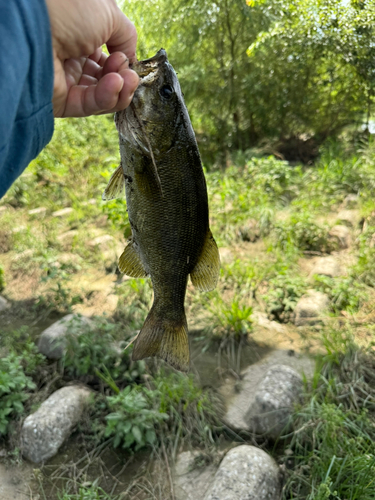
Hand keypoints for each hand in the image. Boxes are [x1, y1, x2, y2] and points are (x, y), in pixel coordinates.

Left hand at [45, 0, 138, 117]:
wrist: (35, 22)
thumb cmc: (68, 8)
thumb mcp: (109, 13)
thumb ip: (126, 37)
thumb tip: (131, 59)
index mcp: (80, 35)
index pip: (107, 57)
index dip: (122, 61)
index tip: (128, 59)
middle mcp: (72, 58)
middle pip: (107, 79)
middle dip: (124, 79)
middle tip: (130, 74)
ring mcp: (66, 80)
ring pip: (102, 96)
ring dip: (120, 90)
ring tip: (126, 80)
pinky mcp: (60, 100)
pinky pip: (89, 105)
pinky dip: (107, 97)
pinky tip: (116, 85)